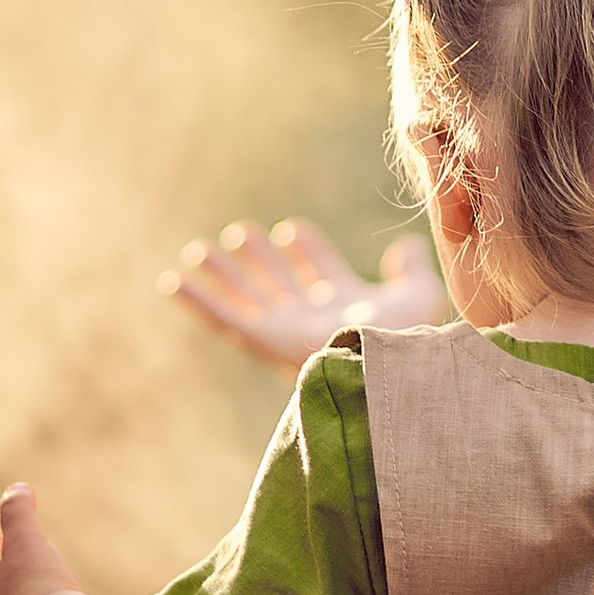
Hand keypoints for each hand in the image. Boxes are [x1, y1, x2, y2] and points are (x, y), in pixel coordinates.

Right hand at [165, 216, 443, 375]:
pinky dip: (197, 302)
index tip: (293, 230)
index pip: (321, 275)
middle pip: (279, 286)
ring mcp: (285, 333)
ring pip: (246, 301)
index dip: (307, 250)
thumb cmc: (411, 338)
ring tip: (198, 250)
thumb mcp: (420, 293)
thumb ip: (412, 267)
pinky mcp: (264, 343)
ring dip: (222, 276)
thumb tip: (404, 247)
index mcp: (347, 307)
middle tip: (241, 233)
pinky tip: (173, 281)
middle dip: (259, 260)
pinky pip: (224, 321)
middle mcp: (313, 321)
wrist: (391, 365)